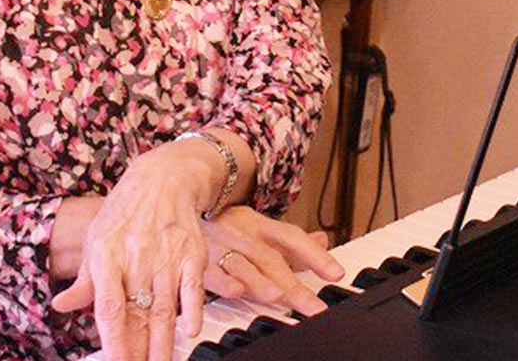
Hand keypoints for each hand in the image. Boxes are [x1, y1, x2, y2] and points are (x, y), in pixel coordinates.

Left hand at [50, 145, 241, 360]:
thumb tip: (60, 306)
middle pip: (138, 314)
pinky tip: (190, 331)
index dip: (113, 340)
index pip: (109, 307)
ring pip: (165, 308)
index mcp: (108, 255)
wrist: (163, 178)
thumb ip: (85, 279)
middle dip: (138, 350)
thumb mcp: (96, 239)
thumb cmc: (124, 212)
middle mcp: (137, 257)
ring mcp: (167, 255)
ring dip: (163, 342)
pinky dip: (193, 309)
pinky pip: (193, 287)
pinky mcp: (192, 252)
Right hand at [200, 206, 343, 315]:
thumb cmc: (227, 228)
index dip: (315, 255)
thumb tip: (323, 241)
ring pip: (243, 266)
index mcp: (261, 226)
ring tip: (279, 297)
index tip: (336, 274)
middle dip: (293, 285)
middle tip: (314, 307)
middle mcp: (244, 236)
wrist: (181, 210)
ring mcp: (221, 247)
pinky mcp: (198, 262)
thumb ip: (291, 242)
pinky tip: (235, 291)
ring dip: (260, 282)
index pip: (292, 238)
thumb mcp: (260, 228)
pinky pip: (210, 272)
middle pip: (271, 259)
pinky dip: (223, 282)